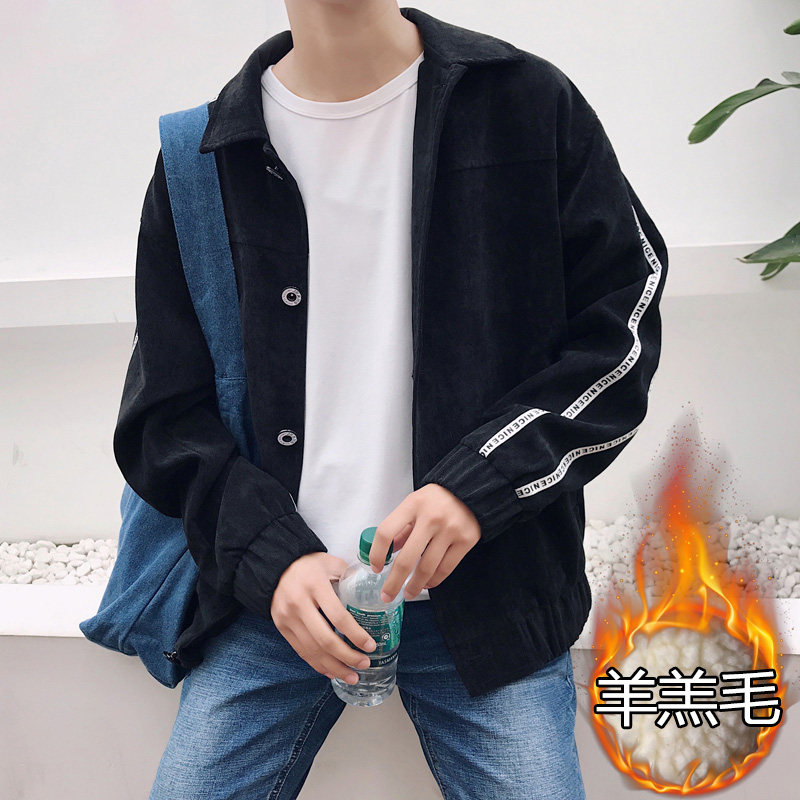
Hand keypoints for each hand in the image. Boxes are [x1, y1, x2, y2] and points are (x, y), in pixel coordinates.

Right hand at [270, 552, 377, 683]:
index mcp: (315, 585)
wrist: (275, 565)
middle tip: (364, 664)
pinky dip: (318, 664)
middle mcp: (299, 604)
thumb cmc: (308, 564)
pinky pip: (301, 651)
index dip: (355, 635)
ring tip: (352, 676)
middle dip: (347, 657)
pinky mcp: (281, 628)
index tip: (370, 645)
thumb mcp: (330, 562)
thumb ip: (349, 576)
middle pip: (325, 640)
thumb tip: (372, 592)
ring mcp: (288, 618)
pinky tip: (332, 671)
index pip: (338, 616)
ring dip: (334, 667)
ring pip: (312, 651)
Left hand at [369, 483, 480, 601]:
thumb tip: (387, 554)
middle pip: (406, 559)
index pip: (386, 532)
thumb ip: (401, 528)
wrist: (472, 490)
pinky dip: (434, 580)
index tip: (375, 567)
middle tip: (387, 594)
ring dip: (414, 586)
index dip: (377, 553)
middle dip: (394, 582)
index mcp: (413, 504)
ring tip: (408, 593)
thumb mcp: (414, 504)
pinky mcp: (466, 541)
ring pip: (427, 568)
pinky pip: (445, 568)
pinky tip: (426, 584)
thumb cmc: (438, 499)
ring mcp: (450, 530)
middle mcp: (431, 517)